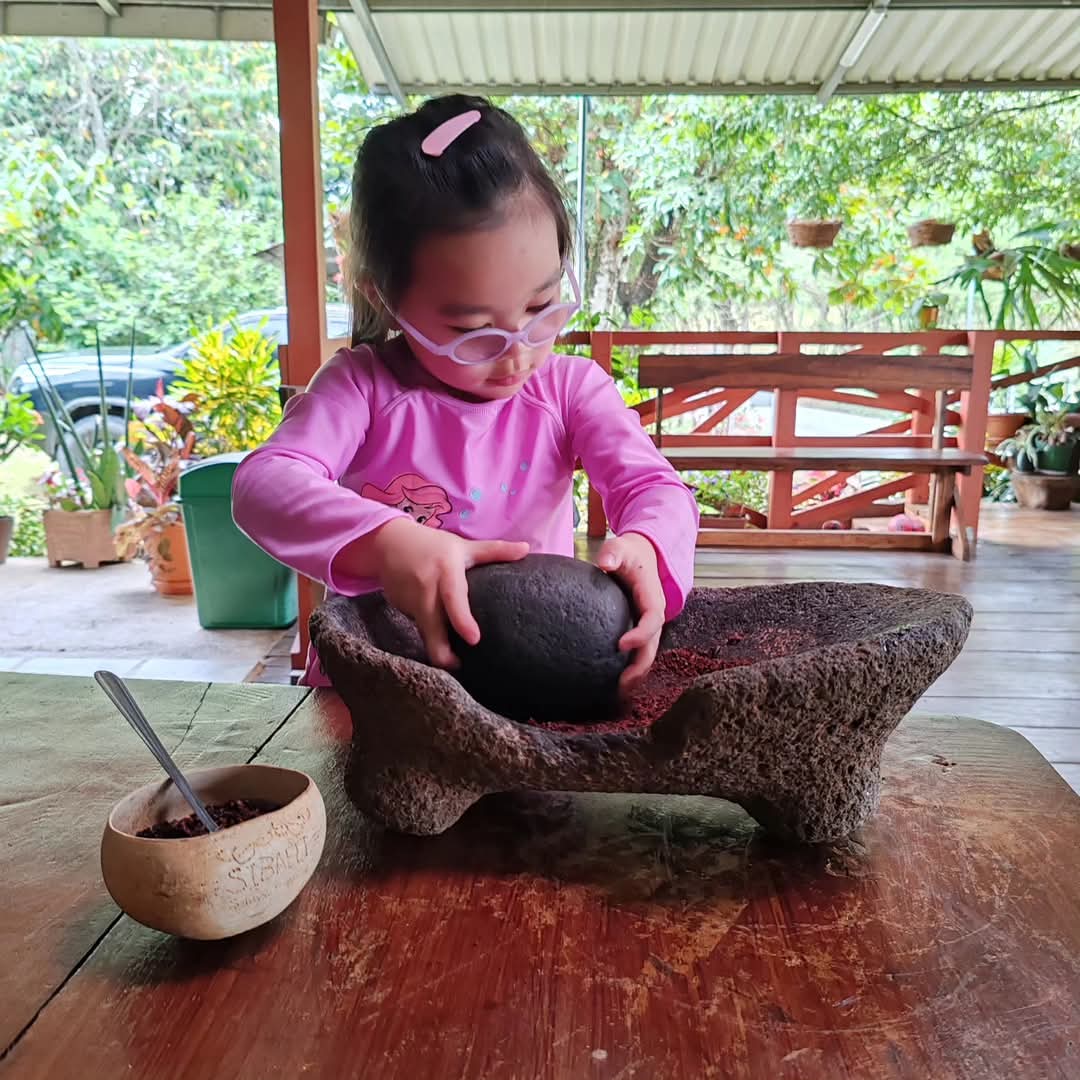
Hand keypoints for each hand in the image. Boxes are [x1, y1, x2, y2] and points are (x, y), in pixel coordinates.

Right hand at [369, 519, 528, 668]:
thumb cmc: (433, 546)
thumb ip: (494, 550)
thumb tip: (527, 549)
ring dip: (438, 645)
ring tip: (454, 659)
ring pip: (426, 632)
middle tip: (459, 667)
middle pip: (432, 630)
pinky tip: (439, 639)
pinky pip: (419, 627)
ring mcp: (410, 602)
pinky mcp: (401, 610)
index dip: (462, 621)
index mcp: (446, 572)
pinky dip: (430, 634)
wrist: (389, 542)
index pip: (454, 598)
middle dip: (442, 654)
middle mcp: (426, 590)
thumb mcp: (464, 546)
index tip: (474, 640)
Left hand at [596, 532, 665, 692]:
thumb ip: (613, 554)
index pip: (652, 620)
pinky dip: (631, 668)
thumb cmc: (629, 553)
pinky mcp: (640, 629)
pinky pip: (640, 651)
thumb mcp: (621, 548)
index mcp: (653, 597)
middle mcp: (654, 614)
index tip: (620, 645)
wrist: (641, 555)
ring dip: (637, 674)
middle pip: (653, 645)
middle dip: (641, 666)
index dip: (641, 635)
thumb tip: (605, 563)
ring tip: (619, 691)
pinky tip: (615, 683)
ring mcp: (648, 624)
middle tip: (622, 684)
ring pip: (648, 653)